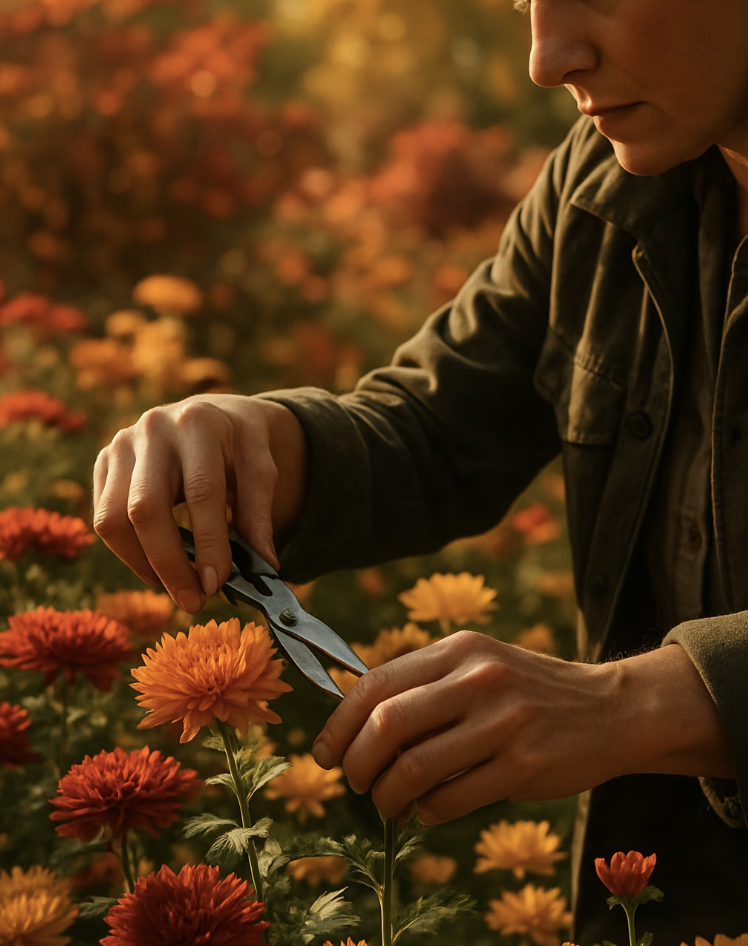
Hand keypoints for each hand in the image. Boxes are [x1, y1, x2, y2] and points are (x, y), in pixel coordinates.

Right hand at [92, 394, 305, 612]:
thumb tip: (265, 565)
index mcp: (199, 423)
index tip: (217, 584)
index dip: (209, 543)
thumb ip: (260, 513)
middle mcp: (153, 429)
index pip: (201, 492)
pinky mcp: (104, 461)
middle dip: (169, 564)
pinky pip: (103, 517)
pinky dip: (128, 551)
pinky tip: (156, 566)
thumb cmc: (238, 443)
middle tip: (193, 601)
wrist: (209, 412)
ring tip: (175, 588)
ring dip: (142, 564)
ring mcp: (121, 444)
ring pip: (112, 518)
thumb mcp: (262, 465)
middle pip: (144, 509)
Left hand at [311, 632, 734, 824]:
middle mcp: (480, 678)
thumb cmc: (532, 691)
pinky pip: (453, 797)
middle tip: (355, 782)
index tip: (326, 752)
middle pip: (387, 723)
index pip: (377, 682)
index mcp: (461, 649)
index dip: (339, 721)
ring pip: (416, 767)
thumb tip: (357, 725)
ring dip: (388, 795)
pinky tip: (427, 811)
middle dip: (357, 762)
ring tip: (388, 804)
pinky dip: (428, 811)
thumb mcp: (482, 664)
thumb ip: (428, 684)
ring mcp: (504, 722)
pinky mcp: (525, 765)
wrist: (614, 709)